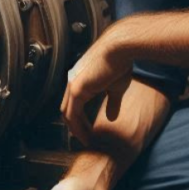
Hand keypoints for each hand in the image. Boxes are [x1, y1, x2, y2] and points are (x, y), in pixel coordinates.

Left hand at [61, 26, 133, 144]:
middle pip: (67, 109)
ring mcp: (73, 85)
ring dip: (76, 130)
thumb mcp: (117, 87)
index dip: (79, 118)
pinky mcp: (77, 89)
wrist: (121, 48)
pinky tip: (87, 135)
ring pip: (68, 114)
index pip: (73, 103)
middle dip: (75, 126)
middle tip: (85, 139)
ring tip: (87, 141)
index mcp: (80, 78)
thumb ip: (112, 102)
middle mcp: (73, 81)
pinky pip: (73, 114)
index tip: (89, 131)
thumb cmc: (120, 63)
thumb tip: (111, 118)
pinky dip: (78, 127)